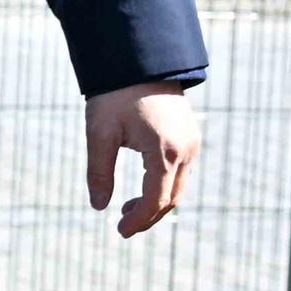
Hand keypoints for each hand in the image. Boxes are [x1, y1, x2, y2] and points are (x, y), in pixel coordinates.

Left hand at [86, 82, 202, 239]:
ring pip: (179, 187)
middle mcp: (185, 150)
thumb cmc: (115, 95)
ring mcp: (192, 143)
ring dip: (156, 203)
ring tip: (128, 210)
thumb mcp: (100, 134)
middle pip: (171, 198)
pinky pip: (181, 172)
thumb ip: (99, 172)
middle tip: (122, 227)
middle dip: (148, 217)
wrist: (139, 59)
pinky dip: (164, 186)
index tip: (119, 231)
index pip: (155, 200)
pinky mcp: (191, 136)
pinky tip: (142, 189)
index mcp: (164, 151)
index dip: (138, 220)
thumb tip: (98, 207)